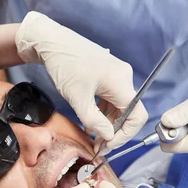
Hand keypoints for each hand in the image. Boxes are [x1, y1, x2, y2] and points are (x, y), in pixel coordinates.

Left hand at [15, 11, 147, 152]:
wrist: (51, 42)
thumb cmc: (64, 66)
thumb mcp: (78, 99)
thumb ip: (95, 121)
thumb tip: (108, 136)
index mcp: (121, 82)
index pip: (136, 116)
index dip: (125, 135)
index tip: (108, 145)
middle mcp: (124, 77)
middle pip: (128, 112)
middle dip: (113, 131)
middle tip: (98, 146)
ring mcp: (116, 74)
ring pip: (118, 106)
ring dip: (107, 123)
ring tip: (91, 136)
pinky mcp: (107, 74)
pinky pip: (110, 98)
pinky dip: (102, 111)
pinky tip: (89, 121)